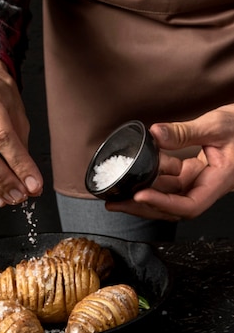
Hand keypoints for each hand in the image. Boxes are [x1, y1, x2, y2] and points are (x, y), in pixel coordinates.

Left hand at [106, 104, 233, 221]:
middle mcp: (205, 186)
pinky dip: (151, 178)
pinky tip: (134, 173)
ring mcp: (197, 181)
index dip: (163, 204)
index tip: (141, 195)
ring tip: (116, 192)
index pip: (189, 205)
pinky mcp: (190, 173)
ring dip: (141, 194)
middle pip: (171, 207)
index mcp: (217, 182)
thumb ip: (185, 132)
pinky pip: (168, 181)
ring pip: (166, 195)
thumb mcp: (216, 125)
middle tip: (114, 202)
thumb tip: (155, 134)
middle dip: (142, 206)